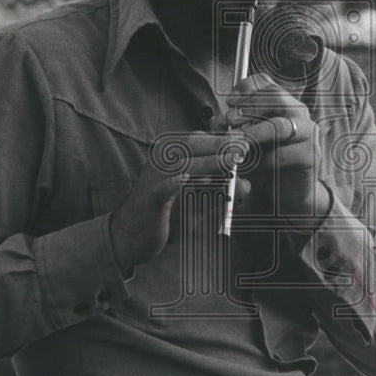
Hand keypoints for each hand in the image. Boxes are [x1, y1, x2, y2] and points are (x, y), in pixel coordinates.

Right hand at [109, 132, 251, 271]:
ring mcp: (153, 178)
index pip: (197, 139)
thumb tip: (246, 184)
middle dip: (220, 144)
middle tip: (244, 147)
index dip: (222, 137)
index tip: (245, 140)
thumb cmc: (164, 216)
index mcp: (168, 156)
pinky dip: (174, 182)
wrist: (128, 237)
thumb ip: (219, 192)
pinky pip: (163, 187)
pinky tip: (186, 179)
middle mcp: (160, 162)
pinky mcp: (150, 198)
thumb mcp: (195, 202)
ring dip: (209, 161)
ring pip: (183, 164)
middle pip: (192, 145)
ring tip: (232, 160)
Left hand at [225, 72, 330, 220]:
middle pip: (276, 99)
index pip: (268, 83)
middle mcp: (298, 114)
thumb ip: (234, 131)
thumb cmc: (266, 164)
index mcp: (283, 104)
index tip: (229, 100)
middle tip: (229, 121)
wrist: (288, 193)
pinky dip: (262, 161)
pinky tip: (249, 166)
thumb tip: (213, 126)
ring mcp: (308, 134)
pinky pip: (283, 155)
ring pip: (280, 126)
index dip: (248, 87)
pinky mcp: (310, 156)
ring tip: (236, 143)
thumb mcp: (247, 142)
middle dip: (249, 109)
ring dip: (254, 133)